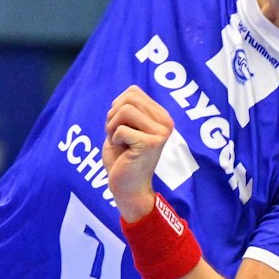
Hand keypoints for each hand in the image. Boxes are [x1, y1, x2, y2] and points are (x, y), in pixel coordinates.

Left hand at [102, 85, 172, 220]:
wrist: (128, 187)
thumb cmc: (123, 158)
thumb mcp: (126, 127)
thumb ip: (129, 109)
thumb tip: (127, 93)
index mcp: (161, 116)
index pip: (133, 92)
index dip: (117, 106)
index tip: (119, 126)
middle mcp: (165, 122)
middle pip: (128, 98)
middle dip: (112, 115)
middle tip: (114, 134)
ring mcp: (160, 133)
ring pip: (125, 110)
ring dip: (112, 126)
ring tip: (117, 141)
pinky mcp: (150, 144)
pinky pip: (121, 129)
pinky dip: (114, 139)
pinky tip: (122, 150)